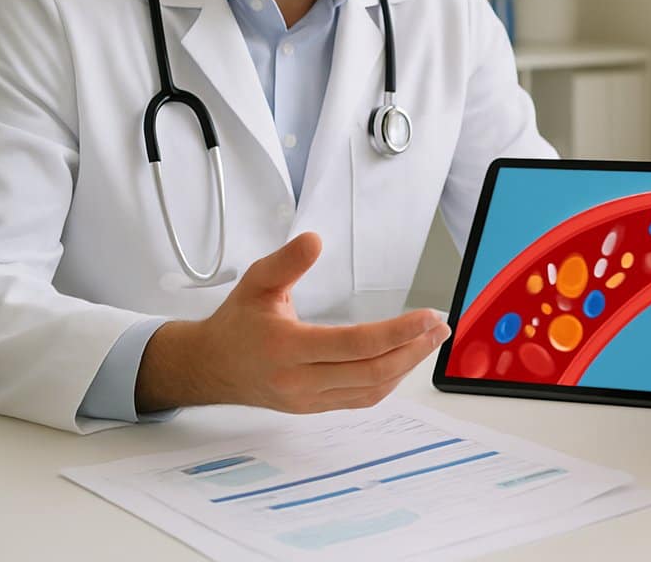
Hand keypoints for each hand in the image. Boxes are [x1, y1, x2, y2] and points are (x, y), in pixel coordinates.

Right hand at [136, 232, 450, 412]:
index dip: (397, 332)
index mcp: (286, 348)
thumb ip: (287, 261)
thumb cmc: (236, 323)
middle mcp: (300, 381)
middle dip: (413, 350)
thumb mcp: (256, 281)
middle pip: (371, 372)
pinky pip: (360, 399)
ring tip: (430, 341)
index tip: (428, 316)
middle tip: (440, 327)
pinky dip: (388, 381)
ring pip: (370, 390)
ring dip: (407, 367)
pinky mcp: (314, 408)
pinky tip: (403, 360)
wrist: (210, 367)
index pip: (354, 345)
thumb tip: (315, 241)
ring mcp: (308, 400)